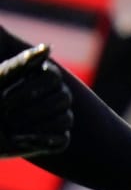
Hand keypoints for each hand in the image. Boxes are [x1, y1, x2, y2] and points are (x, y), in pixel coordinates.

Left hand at [0, 43, 72, 158]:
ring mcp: (61, 117)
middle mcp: (59, 95)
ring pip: (65, 120)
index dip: (28, 91)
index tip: (3, 100)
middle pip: (64, 99)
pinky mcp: (58, 139)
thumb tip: (47, 47)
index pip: (53, 78)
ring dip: (35, 126)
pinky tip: (20, 141)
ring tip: (11, 131)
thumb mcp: (1, 79)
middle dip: (31, 111)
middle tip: (6, 119)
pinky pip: (62, 140)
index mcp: (47, 76)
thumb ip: (21, 64)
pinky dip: (42, 141)